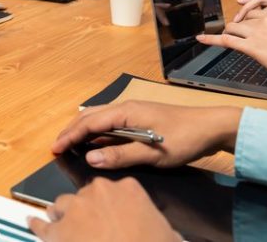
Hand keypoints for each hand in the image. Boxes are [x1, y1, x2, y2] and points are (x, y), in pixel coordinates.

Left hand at [29, 178, 179, 241]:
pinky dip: (37, 225)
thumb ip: (158, 224)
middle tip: (92, 230)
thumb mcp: (168, 233)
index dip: (109, 206)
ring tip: (68, 231)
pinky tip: (33, 223)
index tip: (109, 215)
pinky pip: (43, 226)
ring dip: (63, 217)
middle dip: (86, 211)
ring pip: (62, 207)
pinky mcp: (59, 231)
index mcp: (127, 189)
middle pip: (84, 197)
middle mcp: (98, 192)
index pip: (113, 190)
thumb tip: (163, 231)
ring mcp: (76, 210)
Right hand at [51, 101, 241, 168]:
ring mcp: (133, 111)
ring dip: (83, 129)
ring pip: (99, 117)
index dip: (70, 136)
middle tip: (57, 146)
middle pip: (89, 116)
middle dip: (71, 130)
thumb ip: (120, 155)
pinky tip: (96, 140)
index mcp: (125, 112)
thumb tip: (90, 158)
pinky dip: (96, 131)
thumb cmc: (184, 138)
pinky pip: (110, 122)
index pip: (89, 123)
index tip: (55, 147)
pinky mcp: (140, 117)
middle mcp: (125, 107)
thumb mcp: (152, 153)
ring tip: (70, 143)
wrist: (211, 126)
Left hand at [196, 11, 266, 76]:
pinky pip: (226, 40)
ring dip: (228, 34)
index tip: (244, 27)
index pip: (254, 14)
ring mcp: (257, 33)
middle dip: (237, 28)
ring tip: (225, 39)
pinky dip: (211, 39)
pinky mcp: (251, 46)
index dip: (247, 22)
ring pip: (232, 28)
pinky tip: (202, 39)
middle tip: (236, 36)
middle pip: (242, 20)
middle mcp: (265, 21)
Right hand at [235, 0, 266, 44]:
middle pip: (261, 2)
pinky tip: (250, 15)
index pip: (265, 8)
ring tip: (237, 16)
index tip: (239, 23)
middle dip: (245, 10)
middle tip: (234, 21)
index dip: (250, 15)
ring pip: (263, 4)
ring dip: (249, 9)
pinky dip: (257, 10)